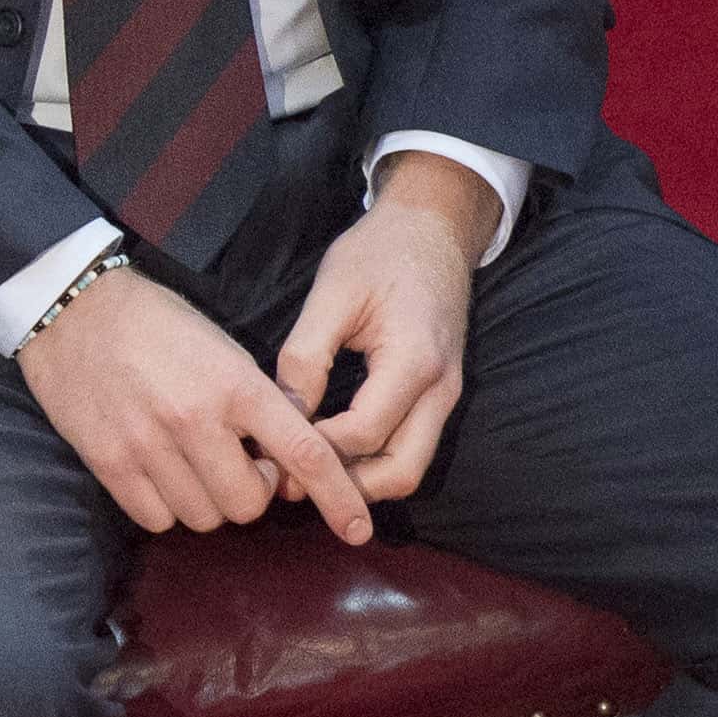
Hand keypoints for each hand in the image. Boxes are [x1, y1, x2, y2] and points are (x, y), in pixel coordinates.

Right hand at [16, 261, 374, 544]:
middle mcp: (194, 420)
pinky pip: (156, 518)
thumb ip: (257, 403)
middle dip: (250, 492)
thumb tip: (282, 461)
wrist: (73, 308)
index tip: (358, 528)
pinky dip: (166, 507)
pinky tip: (160, 473)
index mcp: (235, 386)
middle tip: (236, 463)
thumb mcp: (224, 349)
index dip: (338, 498)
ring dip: (207, 500)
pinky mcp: (109, 461)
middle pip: (248, 505)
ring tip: (192, 464)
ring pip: (203, 517)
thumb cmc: (158, 324)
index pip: (303, 455)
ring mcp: (148, 444)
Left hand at [273, 156, 491, 505]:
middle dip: (345, 487)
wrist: (433, 230)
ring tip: (304, 473)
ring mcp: (446, 396)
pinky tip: (329, 451)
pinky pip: (411, 446)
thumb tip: (283, 413)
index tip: (271, 449)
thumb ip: (306, 355)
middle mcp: (441, 389)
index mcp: (414, 361)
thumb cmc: (380, 254)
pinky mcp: (439, 395)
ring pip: (410, 467)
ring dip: (361, 480)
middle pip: (401, 471)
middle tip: (289, 483)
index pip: (365, 432)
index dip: (317, 450)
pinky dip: (373, 460)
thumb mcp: (332, 293)